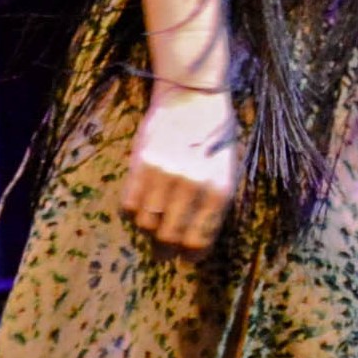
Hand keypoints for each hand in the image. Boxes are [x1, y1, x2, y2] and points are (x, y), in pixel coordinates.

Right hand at [122, 87, 239, 254]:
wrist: (192, 97)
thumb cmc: (215, 137)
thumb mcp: (227, 172)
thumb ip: (212, 205)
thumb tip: (195, 241)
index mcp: (219, 191)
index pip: (199, 240)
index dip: (191, 256)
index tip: (186, 259)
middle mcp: (192, 186)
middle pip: (170, 237)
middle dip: (167, 249)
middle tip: (165, 252)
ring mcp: (164, 175)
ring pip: (146, 223)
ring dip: (148, 231)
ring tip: (153, 227)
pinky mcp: (141, 164)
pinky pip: (129, 204)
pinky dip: (133, 213)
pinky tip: (141, 209)